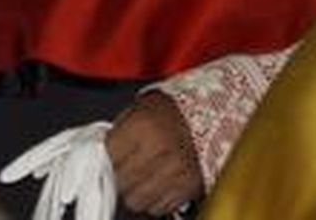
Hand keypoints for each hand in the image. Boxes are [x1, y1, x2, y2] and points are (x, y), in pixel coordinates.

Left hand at [107, 92, 202, 215]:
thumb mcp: (143, 106)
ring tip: (143, 177)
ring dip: (135, 192)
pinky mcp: (188, 188)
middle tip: (126, 167)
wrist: (216, 113)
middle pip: (120, 182)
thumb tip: (98, 153)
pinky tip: (160, 183)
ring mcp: (175, 172)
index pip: (107, 156)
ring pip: (136, 201)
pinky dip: (155, 200)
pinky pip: (158, 208)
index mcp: (143, 125)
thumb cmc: (175, 108)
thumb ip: (120, 129)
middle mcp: (159, 150)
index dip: (104, 158)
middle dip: (119, 177)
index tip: (108, 157)